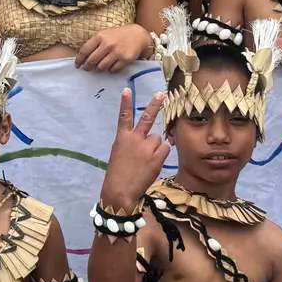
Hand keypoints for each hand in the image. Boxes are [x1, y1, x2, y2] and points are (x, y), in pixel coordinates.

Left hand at [75, 24, 149, 71]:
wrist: (137, 35)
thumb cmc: (118, 35)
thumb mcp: (104, 34)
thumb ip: (94, 43)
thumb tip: (83, 57)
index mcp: (99, 36)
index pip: (84, 51)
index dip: (79, 60)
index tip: (77, 65)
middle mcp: (107, 44)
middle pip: (91, 61)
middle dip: (87, 67)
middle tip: (87, 69)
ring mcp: (116, 52)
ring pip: (101, 67)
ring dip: (99, 69)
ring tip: (99, 68)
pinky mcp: (125, 59)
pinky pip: (113, 70)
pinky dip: (110, 70)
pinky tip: (111, 67)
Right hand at [98, 89, 167, 211]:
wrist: (120, 191)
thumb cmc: (117, 175)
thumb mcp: (119, 155)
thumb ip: (130, 144)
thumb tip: (144, 141)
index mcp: (122, 138)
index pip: (124, 116)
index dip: (125, 102)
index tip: (127, 90)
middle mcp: (135, 139)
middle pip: (146, 118)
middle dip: (154, 105)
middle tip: (160, 94)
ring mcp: (146, 147)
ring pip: (158, 139)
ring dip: (156, 148)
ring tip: (147, 160)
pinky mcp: (157, 156)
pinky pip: (164, 149)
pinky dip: (161, 155)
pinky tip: (153, 164)